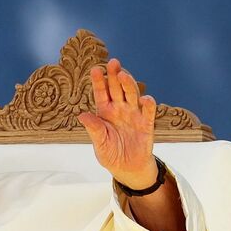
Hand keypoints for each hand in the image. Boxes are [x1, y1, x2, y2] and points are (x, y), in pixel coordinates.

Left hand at [78, 58, 157, 189]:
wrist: (127, 168)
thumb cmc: (110, 153)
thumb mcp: (99, 143)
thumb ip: (93, 129)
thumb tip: (81, 116)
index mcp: (105, 112)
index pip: (101, 93)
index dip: (99, 81)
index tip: (95, 69)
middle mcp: (119, 109)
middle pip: (117, 88)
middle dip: (115, 75)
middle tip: (113, 62)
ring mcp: (133, 114)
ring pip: (132, 94)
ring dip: (129, 84)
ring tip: (123, 75)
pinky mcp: (146, 123)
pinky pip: (148, 111)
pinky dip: (148, 104)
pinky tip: (144, 98)